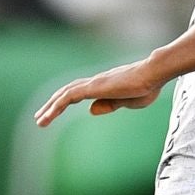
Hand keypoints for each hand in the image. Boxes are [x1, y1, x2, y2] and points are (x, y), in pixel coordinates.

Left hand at [34, 59, 165, 126]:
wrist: (154, 73)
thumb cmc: (148, 85)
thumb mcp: (128, 101)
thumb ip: (110, 104)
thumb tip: (91, 111)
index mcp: (102, 86)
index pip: (77, 93)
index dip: (64, 102)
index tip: (54, 112)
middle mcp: (95, 82)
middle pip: (67, 92)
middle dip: (52, 104)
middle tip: (40, 117)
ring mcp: (94, 83)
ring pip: (65, 94)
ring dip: (51, 107)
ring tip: (40, 120)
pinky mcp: (94, 87)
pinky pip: (70, 96)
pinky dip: (57, 104)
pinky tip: (49, 113)